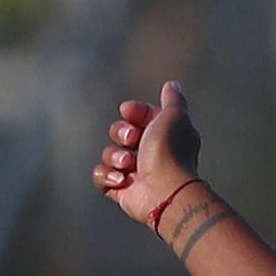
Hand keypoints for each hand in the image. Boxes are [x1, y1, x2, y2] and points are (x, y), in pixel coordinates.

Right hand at [93, 82, 202, 227]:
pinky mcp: (120, 189)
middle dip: (122, 134)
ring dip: (116, 157)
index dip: (133, 112)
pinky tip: (122, 181)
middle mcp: (149, 152)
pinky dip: (107, 176)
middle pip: (119, 132)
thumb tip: (172, 85)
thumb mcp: (175, 116)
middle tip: (133, 141)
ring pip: (109, 153)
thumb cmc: (170, 152)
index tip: (129, 111)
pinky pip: (100, 175)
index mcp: (162, 135)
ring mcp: (134, 172)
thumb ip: (173, 100)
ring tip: (130, 166)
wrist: (165, 190)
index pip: (139, 116)